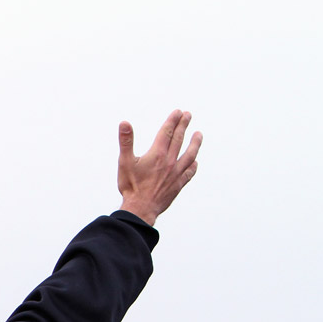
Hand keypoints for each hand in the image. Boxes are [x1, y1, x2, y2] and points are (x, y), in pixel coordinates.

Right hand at [116, 110, 201, 225]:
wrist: (141, 209)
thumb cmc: (131, 186)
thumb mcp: (124, 162)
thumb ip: (126, 141)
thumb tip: (125, 124)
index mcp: (157, 154)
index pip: (167, 132)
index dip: (172, 121)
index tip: (178, 112)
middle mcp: (169, 161)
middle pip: (179, 139)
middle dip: (183, 126)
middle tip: (188, 115)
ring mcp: (176, 173)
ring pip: (189, 154)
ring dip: (194, 143)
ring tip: (198, 134)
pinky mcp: (178, 184)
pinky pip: (189, 173)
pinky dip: (193, 166)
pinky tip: (195, 162)